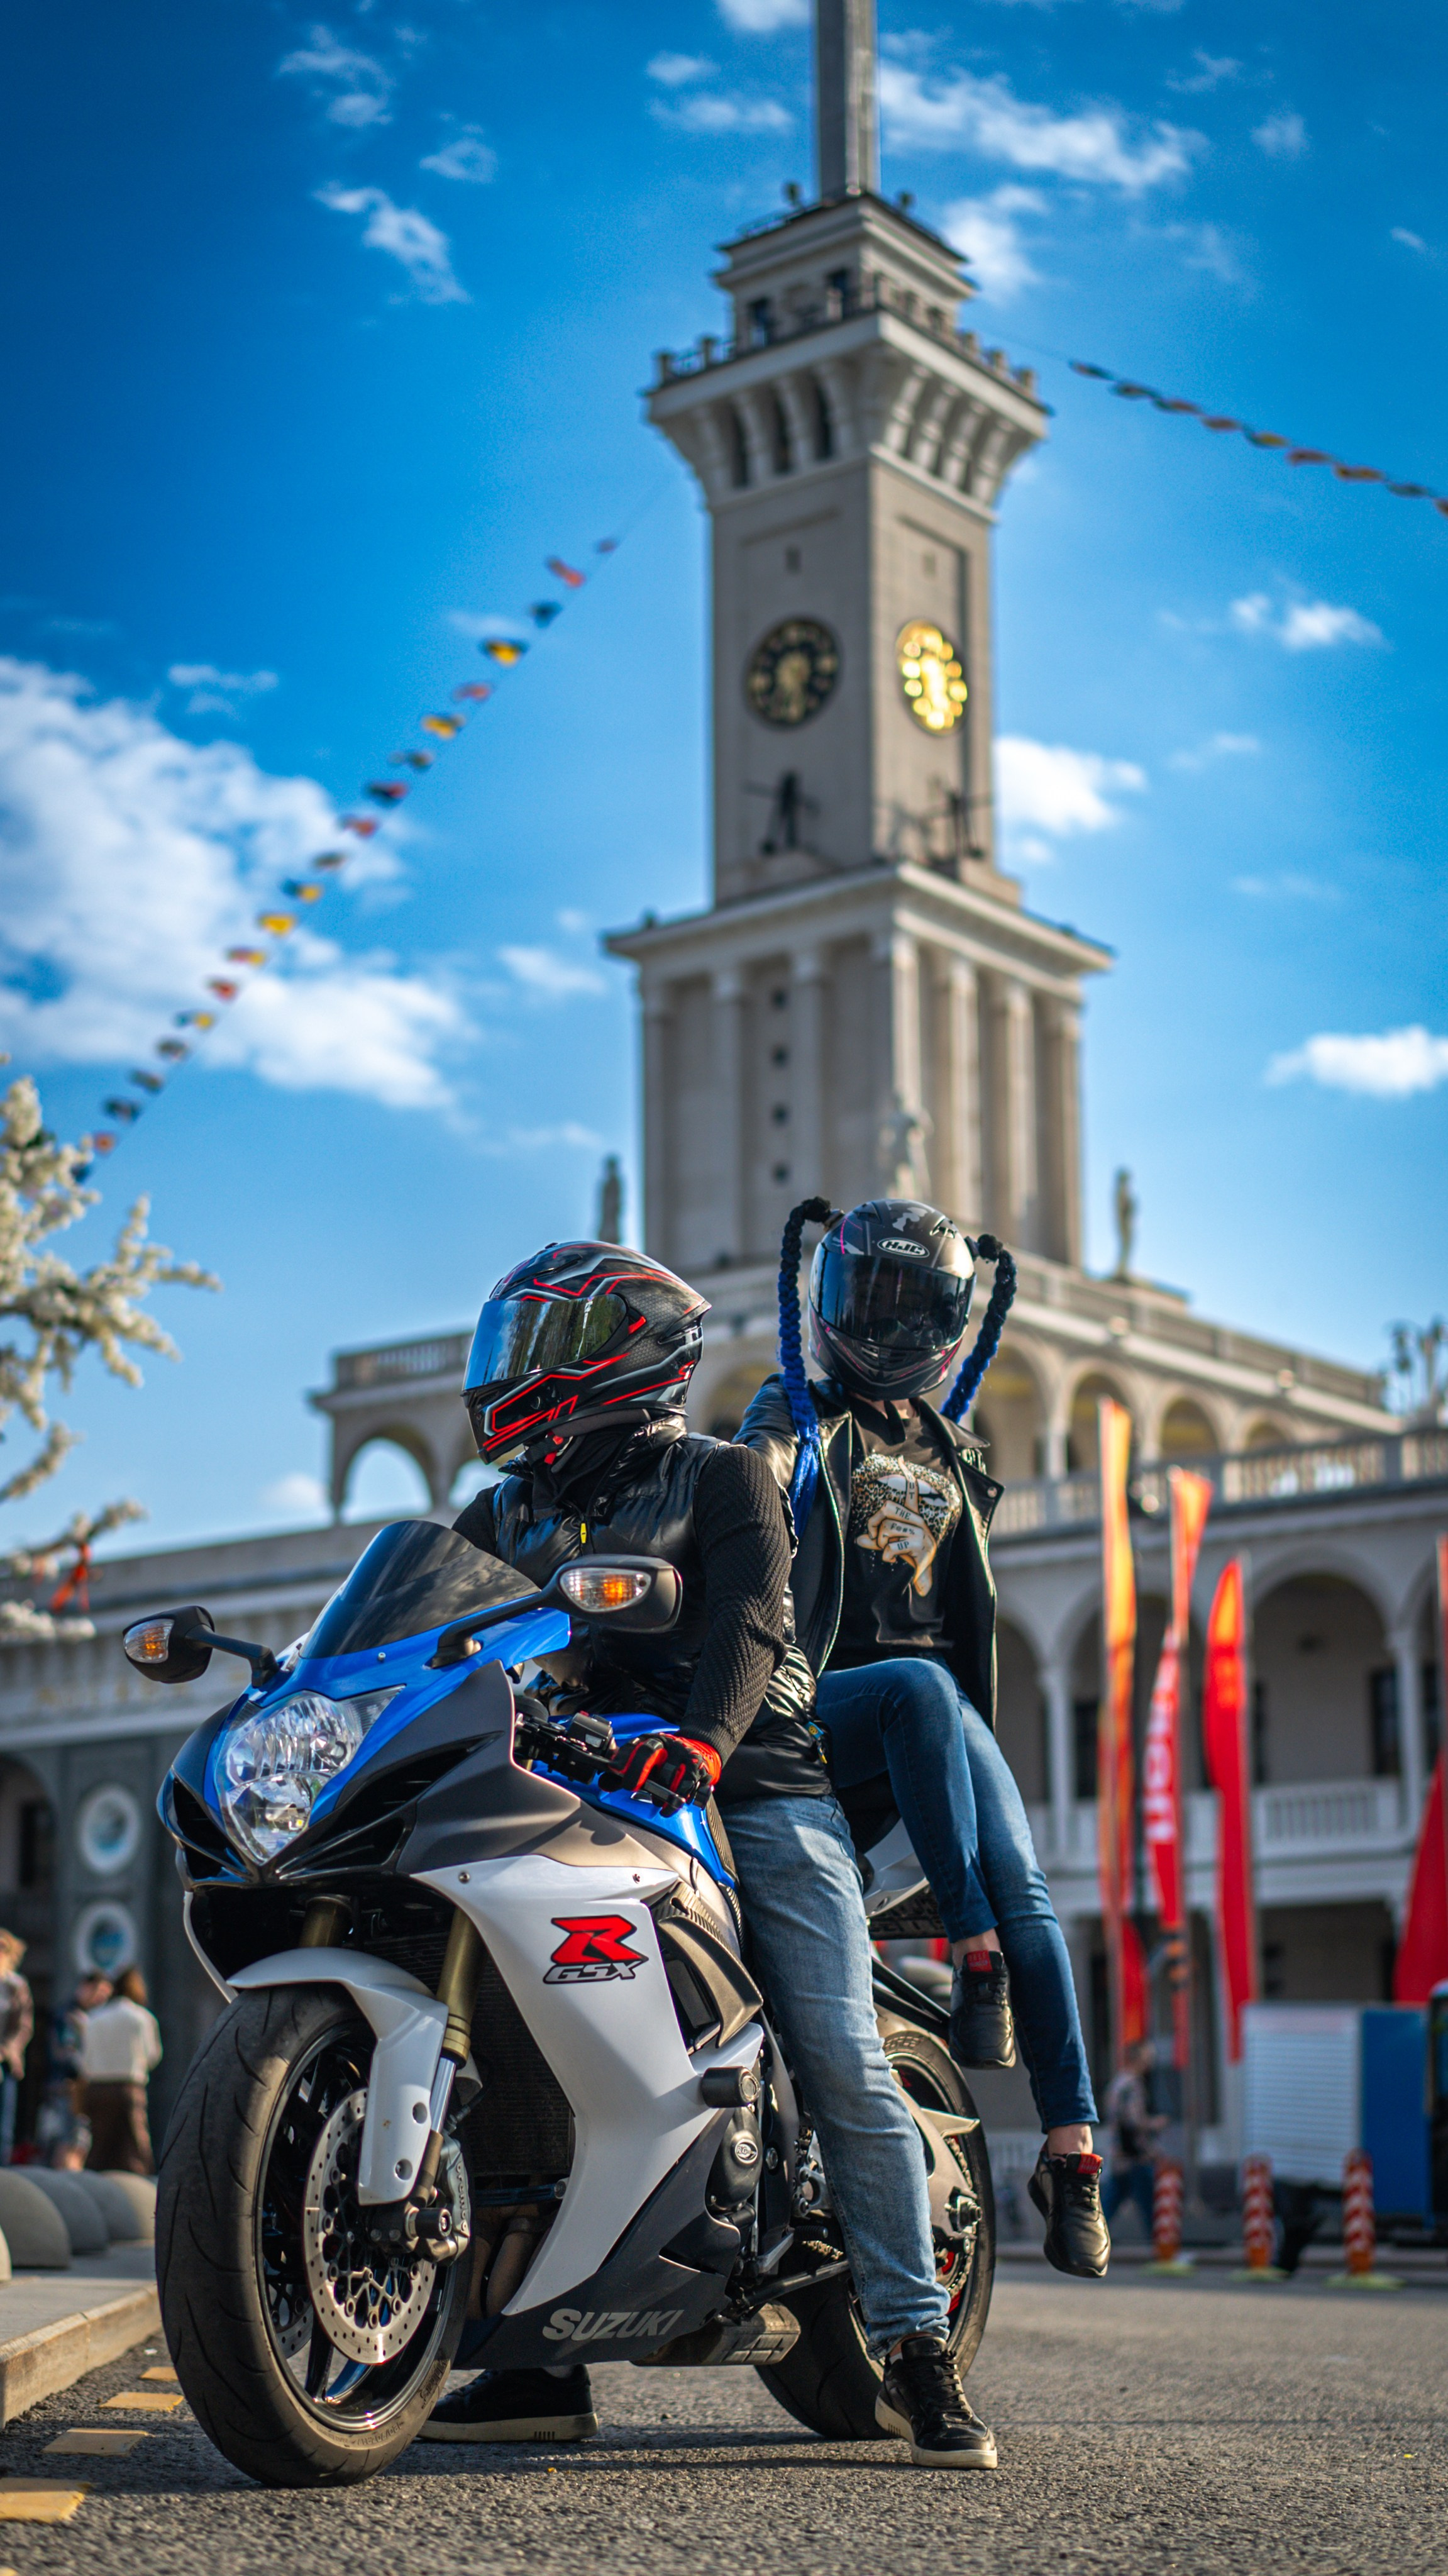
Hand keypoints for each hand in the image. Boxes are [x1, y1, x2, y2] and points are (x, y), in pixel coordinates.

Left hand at [606, 1734, 721, 1814]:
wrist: (698, 1750)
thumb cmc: (665, 1761)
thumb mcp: (645, 1763)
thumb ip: (624, 1773)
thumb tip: (604, 1783)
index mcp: (650, 1741)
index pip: (633, 1747)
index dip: (623, 1759)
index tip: (615, 1770)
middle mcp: (666, 1743)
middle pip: (647, 1752)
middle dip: (636, 1771)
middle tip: (631, 1787)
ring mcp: (682, 1753)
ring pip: (666, 1774)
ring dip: (659, 1793)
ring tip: (656, 1801)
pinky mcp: (696, 1766)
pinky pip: (685, 1786)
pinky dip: (675, 1801)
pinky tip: (668, 1808)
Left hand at [859, 1472, 939, 1594]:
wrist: (923, 1575)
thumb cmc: (907, 1556)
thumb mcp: (889, 1545)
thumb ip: (876, 1540)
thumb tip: (858, 1540)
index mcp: (913, 1516)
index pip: (911, 1492)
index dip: (906, 1475)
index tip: (901, 1459)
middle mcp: (918, 1521)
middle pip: (886, 1508)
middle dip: (875, 1525)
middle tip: (877, 1539)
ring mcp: (921, 1533)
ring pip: (887, 1529)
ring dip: (881, 1545)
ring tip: (889, 1552)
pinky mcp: (920, 1547)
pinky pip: (891, 1547)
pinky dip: (886, 1556)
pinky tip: (892, 1560)